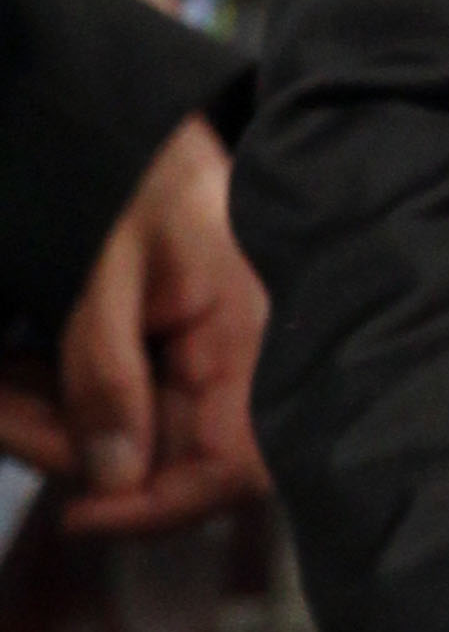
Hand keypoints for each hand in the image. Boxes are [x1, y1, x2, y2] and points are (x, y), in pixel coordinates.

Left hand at [0, 112, 271, 538]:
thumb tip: (110, 482)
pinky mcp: (165, 346)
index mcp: (242, 341)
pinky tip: (13, 370)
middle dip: (63, 445)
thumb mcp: (104, 266)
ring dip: (45, 417)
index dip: (156, 508)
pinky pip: (111, 394)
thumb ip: (106, 371)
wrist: (140, 116)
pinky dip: (54, 391)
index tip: (78, 515)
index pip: (229, 467)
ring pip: (120, 429)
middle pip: (156, 456)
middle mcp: (232, 362)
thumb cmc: (135, 175)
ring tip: (1, 380)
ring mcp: (197, 356)